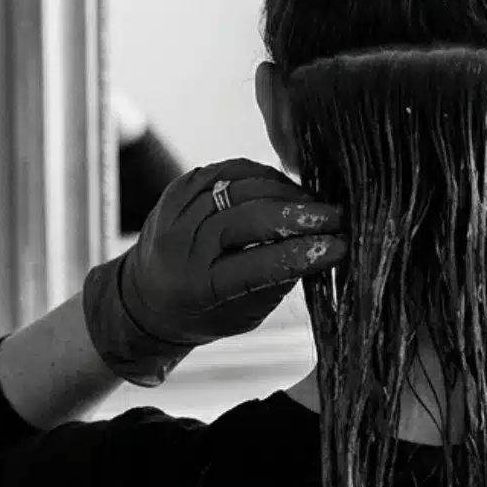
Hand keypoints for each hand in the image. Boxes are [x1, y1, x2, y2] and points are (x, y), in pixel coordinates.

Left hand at [82, 159, 346, 384]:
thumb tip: (327, 246)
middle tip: (337, 217)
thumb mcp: (245, 315)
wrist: (145, 297)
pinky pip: (228, 171)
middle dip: (300, 215)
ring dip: (285, 192)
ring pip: (240, 187)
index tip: (341, 246)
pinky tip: (285, 188)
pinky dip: (262, 176)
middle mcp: (181, 248)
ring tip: (315, 204)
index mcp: (198, 288)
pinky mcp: (179, 188)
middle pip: (247, 218)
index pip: (257, 266)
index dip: (302, 253)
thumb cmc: (205, 313)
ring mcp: (176, 212)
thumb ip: (279, 281)